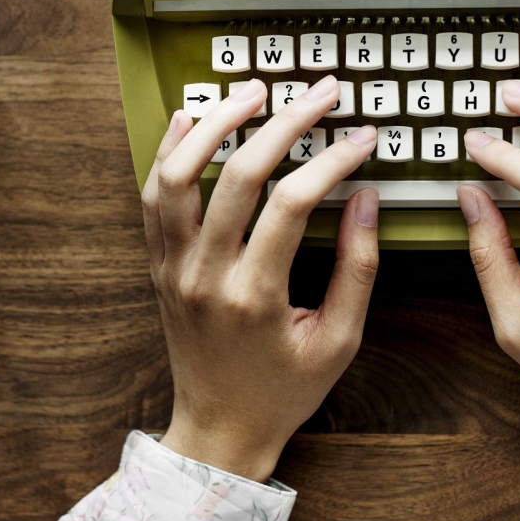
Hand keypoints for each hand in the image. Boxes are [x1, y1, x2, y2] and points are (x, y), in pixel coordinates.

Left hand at [143, 76, 379, 481]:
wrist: (219, 429)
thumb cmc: (283, 390)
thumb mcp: (339, 340)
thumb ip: (357, 267)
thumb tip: (368, 198)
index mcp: (255, 296)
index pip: (293, 202)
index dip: (332, 160)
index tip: (362, 136)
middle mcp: (205, 275)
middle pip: (238, 175)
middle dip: (285, 122)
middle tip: (320, 92)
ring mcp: (173, 268)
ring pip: (179, 175)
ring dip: (215, 124)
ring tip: (252, 91)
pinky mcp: (158, 266)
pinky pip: (152, 197)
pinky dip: (168, 153)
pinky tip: (191, 120)